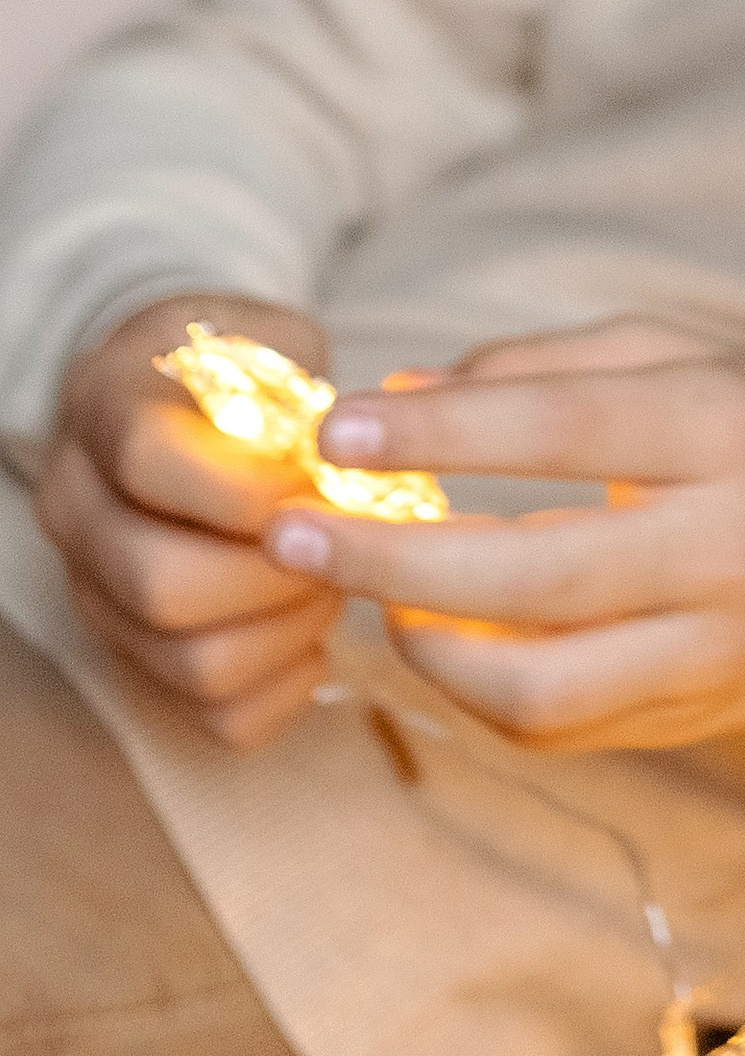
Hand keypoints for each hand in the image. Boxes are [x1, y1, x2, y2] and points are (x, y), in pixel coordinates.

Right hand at [37, 294, 343, 746]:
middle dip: (280, 573)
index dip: (252, 486)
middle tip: (341, 543)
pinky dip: (285, 686)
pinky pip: (217, 716)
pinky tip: (312, 632)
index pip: (149, 461)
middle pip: (162, 582)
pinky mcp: (136, 658)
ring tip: (331, 581)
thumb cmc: (243, 371)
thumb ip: (303, 390)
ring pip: (192, 661)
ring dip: (290, 631)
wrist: (186, 405)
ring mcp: (99, 595)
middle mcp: (79, 510)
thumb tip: (354, 463)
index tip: (325, 480)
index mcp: (105, 409)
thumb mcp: (270, 339)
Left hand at [258, 316, 744, 754]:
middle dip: (390, 559)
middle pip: (533, 571)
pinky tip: (439, 641)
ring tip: (373, 602)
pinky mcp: (693, 718)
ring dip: (427, 649)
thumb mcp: (684, 359)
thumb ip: (542, 369)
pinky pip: (559, 727)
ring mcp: (713, 647)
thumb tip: (395, 399)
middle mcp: (727, 543)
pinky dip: (477, 692)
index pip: (560, 426)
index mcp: (728, 425)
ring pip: (539, 685)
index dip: (438, 431)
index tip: (335, 429)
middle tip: (292, 536)